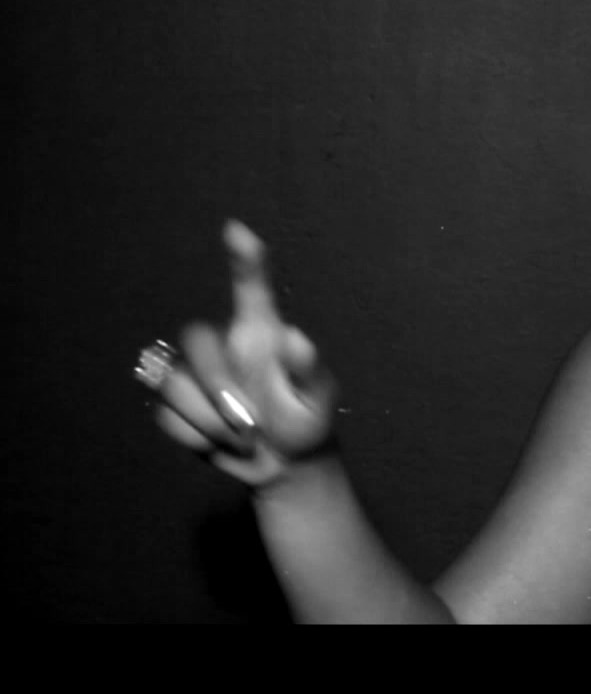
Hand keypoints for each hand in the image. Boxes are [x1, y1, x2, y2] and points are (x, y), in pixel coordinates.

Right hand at [151, 220, 340, 488]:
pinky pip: (168, 417)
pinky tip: (223, 443)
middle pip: (196, 339)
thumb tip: (297, 340)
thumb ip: (309, 372)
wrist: (284, 464)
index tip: (237, 230)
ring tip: (246, 437)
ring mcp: (197, 374)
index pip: (251, 289)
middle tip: (251, 423)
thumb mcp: (318, 401)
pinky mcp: (178, 404)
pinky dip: (198, 438)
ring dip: (211, 420)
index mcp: (262, 334)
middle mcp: (225, 346)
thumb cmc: (307, 422)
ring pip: (174, 383)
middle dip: (216, 382)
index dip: (245, 259)